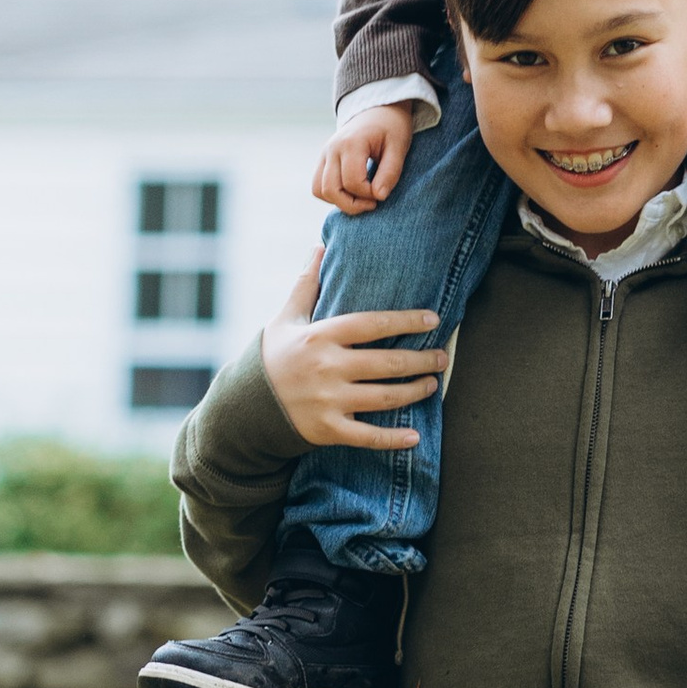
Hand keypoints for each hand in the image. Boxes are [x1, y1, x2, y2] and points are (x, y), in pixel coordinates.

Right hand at [261, 251, 445, 450]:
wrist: (245, 405)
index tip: (432, 319)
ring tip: (432, 384)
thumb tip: (320, 247)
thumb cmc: (272, 357)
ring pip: (385, 397)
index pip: (371, 324)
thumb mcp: (285, 318)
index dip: (405, 321)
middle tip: (442, 357)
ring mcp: (328, 400)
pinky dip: (394, 439)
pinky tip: (415, 437)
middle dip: (421, 360)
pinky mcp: (328, 429)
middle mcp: (327, 367)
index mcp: (320, 336)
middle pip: (387, 363)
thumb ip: (306, 284)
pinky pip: (368, 436)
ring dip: (415, 391)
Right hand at [314, 100, 417, 216]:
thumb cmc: (391, 128)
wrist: (378, 110)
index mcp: (351, 143)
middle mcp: (332, 149)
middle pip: (331, 190)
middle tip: (372, 203)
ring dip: (339, 202)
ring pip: (319, 191)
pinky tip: (352, 193)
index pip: (353, 182)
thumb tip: (379, 197)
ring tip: (361, 199)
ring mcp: (324, 154)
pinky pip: (318, 186)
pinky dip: (332, 195)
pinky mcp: (323, 160)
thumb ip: (390, 172)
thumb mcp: (398, 147)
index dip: (369, 195)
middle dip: (352, 205)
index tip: (383, 192)